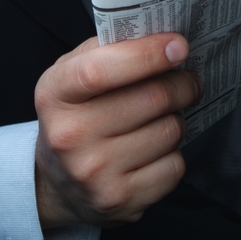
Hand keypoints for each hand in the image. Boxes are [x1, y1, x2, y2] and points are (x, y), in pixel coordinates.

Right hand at [34, 33, 201, 228]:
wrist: (57, 184)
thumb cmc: (73, 118)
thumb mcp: (70, 77)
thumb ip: (105, 52)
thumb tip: (160, 39)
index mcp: (55, 96)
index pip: (100, 69)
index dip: (146, 54)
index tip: (178, 45)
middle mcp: (69, 136)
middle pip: (151, 98)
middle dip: (181, 84)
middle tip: (186, 81)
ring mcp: (94, 172)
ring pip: (170, 131)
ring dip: (175, 120)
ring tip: (159, 120)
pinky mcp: (121, 200)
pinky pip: (175, 166)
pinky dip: (172, 155)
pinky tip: (152, 152)